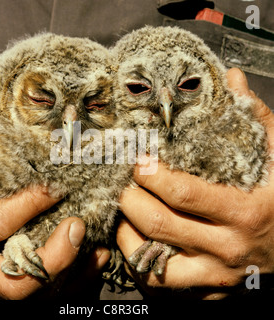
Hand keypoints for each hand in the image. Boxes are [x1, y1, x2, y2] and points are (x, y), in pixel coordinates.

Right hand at [0, 115, 108, 298]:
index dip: (31, 205)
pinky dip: (71, 281)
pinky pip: (40, 300)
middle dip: (54, 256)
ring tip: (96, 245)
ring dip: (70, 272)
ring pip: (32, 295)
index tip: (57, 186)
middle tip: (76, 225)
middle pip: (16, 282)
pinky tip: (93, 258)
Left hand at [118, 68, 273, 298]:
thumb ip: (255, 117)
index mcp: (244, 210)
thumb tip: (231, 78)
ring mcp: (216, 273)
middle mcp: (227, 246)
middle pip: (157, 223)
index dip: (149, 173)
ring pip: (152, 259)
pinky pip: (161, 283)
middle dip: (129, 198)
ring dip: (127, 232)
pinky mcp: (209, 289)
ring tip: (124, 208)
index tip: (137, 159)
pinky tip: (135, 238)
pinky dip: (139, 260)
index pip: (180, 192)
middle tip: (123, 180)